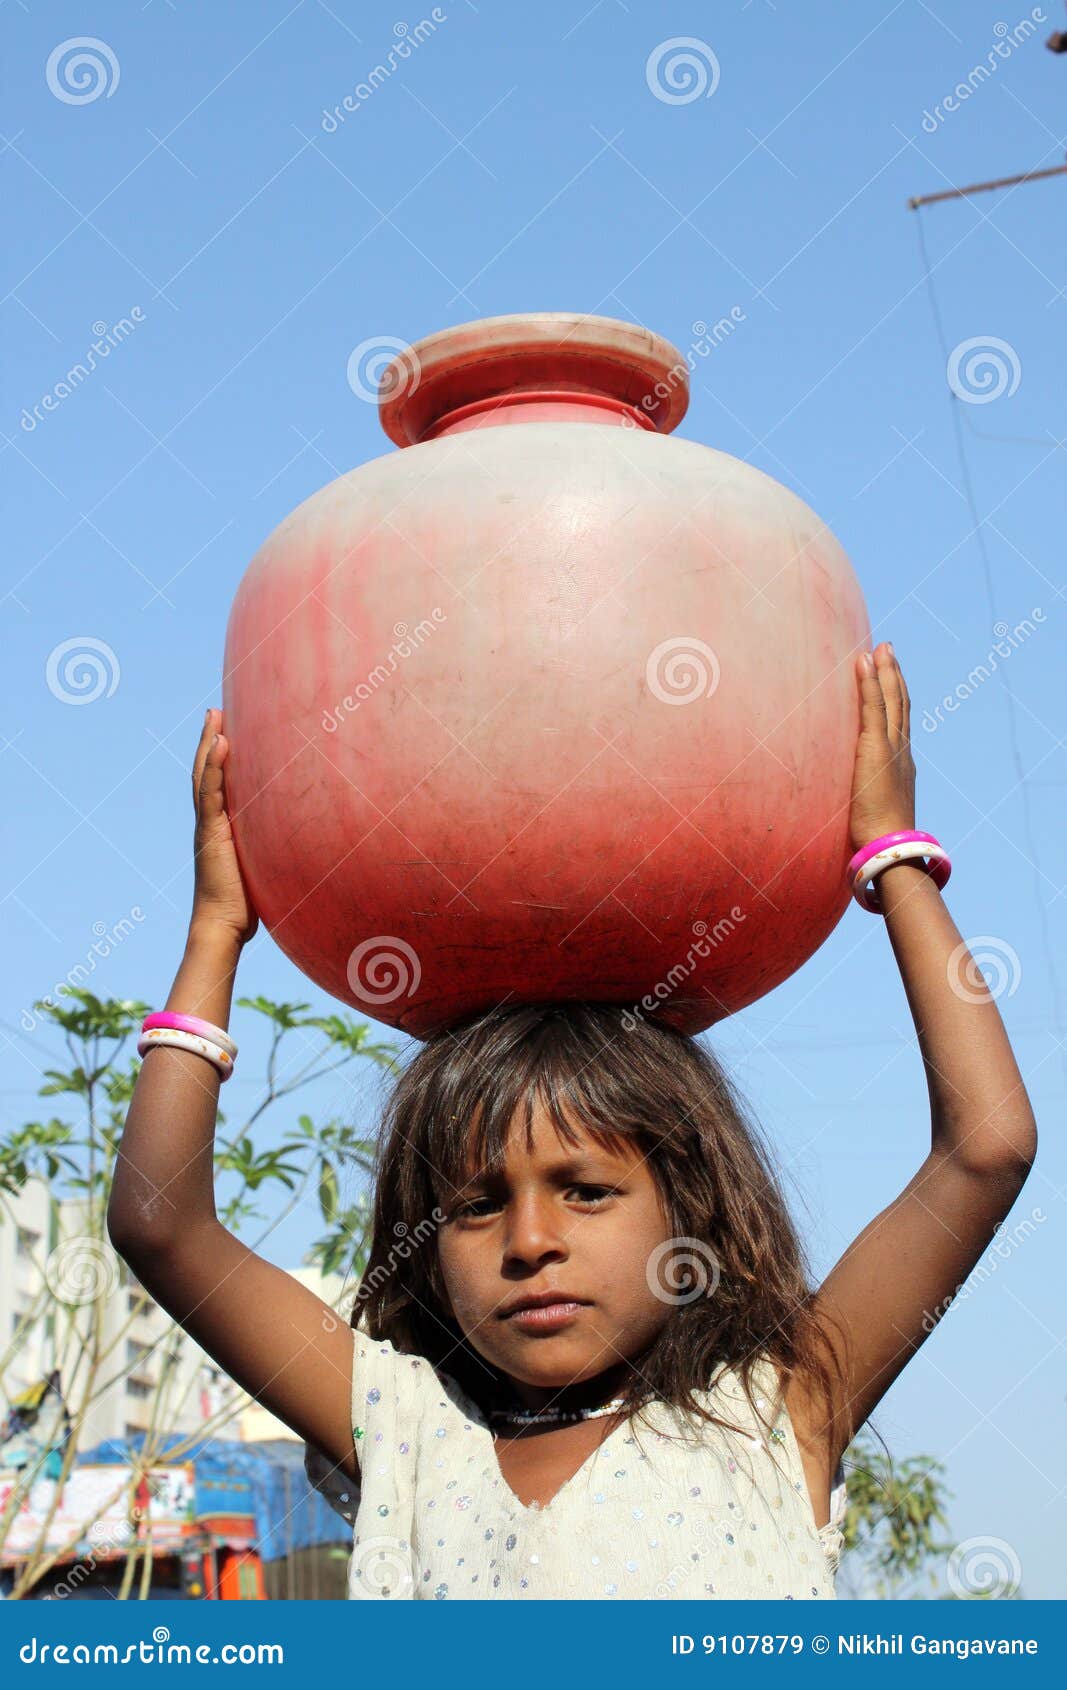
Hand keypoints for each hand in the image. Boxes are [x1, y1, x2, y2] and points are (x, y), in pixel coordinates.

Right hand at [190, 708, 259, 945]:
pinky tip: (219, 744)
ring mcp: (207, 826)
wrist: (223, 925)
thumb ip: (271, 850)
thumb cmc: (246, 903)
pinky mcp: (210, 833)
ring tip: (214, 716)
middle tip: (214, 711)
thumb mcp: (262, 867)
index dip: (218, 758)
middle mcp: (209, 823)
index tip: (224, 731)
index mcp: (220, 828)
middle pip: (206, 772)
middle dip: (209, 741)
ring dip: (208, 745)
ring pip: (204, 777)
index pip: (216, 784)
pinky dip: (214, 768)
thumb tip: (298, 845)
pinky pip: (210, 794)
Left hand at [849, 642, 915, 853]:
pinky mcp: (876, 747)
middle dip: (894, 674)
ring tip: (880, 646)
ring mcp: (891, 747)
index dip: (896, 697)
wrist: (889, 846)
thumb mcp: (872, 811)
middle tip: (888, 648)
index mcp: (901, 764)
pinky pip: (873, 706)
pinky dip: (870, 681)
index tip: (891, 675)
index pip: (899, 722)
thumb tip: (852, 805)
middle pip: (899, 703)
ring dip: (885, 669)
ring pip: (890, 699)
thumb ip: (865, 800)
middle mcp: (901, 751)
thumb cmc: (877, 838)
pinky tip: (865, 661)